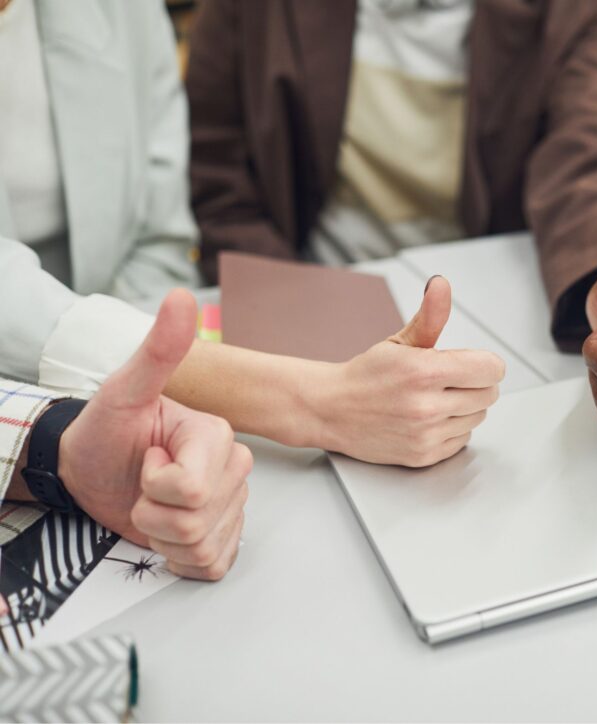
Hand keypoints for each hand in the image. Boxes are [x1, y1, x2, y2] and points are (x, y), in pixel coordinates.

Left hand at [60, 290, 251, 580]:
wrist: (91, 471)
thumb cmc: (105, 433)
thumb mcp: (124, 391)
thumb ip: (158, 350)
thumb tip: (180, 299)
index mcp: (219, 438)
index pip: (193, 489)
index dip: (155, 484)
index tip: (146, 459)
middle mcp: (234, 471)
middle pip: (198, 521)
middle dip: (155, 513)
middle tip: (143, 485)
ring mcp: (232, 506)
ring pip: (202, 547)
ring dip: (162, 536)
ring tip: (151, 506)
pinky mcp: (224, 537)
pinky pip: (211, 565)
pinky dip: (178, 558)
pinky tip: (167, 532)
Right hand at [316, 276, 505, 466]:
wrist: (331, 410)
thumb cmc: (366, 375)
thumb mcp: (400, 341)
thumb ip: (430, 315)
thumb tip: (441, 285)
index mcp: (425, 372)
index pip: (491, 370)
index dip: (485, 364)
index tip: (472, 363)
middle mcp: (427, 406)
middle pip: (489, 394)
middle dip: (475, 384)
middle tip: (450, 380)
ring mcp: (426, 434)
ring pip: (478, 417)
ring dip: (465, 407)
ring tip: (436, 399)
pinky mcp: (424, 455)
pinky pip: (463, 439)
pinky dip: (452, 429)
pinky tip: (430, 418)